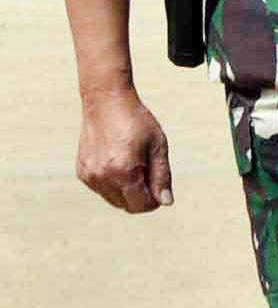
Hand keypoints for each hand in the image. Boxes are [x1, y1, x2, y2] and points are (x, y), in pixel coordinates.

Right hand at [75, 86, 171, 213]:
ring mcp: (89, 175)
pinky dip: (113, 183)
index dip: (154, 201)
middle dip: (141, 196)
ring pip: (113, 199)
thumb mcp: (158, 146)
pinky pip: (102, 189)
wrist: (106, 102)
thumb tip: (166, 203)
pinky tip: (119, 161)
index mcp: (123, 171)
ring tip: (134, 163)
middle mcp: (102, 177)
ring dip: (126, 190)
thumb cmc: (137, 122)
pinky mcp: (82, 172)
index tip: (160, 188)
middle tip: (148, 172)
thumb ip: (162, 177)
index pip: (140, 205)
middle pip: (126, 205)